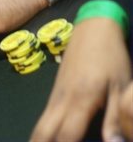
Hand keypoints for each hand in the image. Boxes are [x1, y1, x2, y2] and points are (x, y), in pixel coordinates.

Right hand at [30, 18, 131, 141]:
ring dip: (38, 140)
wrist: (94, 29)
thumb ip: (115, 119)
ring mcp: (56, 94)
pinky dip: (43, 132)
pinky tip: (48, 139)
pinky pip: (45, 116)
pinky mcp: (56, 90)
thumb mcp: (120, 87)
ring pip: (41, 124)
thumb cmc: (111, 58)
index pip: (67, 136)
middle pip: (43, 132)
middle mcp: (63, 99)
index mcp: (81, 99)